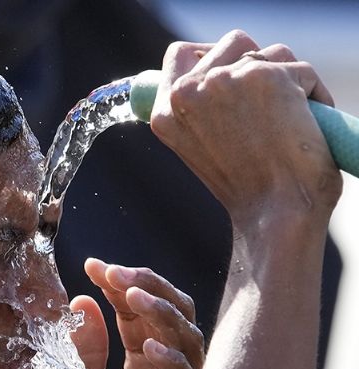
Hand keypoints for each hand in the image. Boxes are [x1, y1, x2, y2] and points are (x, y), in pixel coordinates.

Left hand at [61, 258, 203, 368]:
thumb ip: (83, 355)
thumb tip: (80, 302)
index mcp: (142, 366)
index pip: (136, 313)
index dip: (118, 286)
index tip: (92, 265)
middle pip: (172, 312)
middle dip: (146, 285)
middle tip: (114, 271)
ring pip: (188, 336)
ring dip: (161, 311)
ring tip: (131, 294)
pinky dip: (171, 359)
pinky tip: (146, 346)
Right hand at [150, 30, 340, 225]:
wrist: (274, 213)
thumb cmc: (247, 190)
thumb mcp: (202, 147)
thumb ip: (200, 110)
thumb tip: (216, 76)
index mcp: (165, 112)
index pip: (179, 55)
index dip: (211, 56)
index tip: (233, 73)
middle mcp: (188, 91)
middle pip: (233, 42)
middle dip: (258, 64)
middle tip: (270, 102)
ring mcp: (226, 80)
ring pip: (271, 52)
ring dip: (288, 80)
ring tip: (289, 122)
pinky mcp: (267, 76)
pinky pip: (303, 69)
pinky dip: (315, 94)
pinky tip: (308, 127)